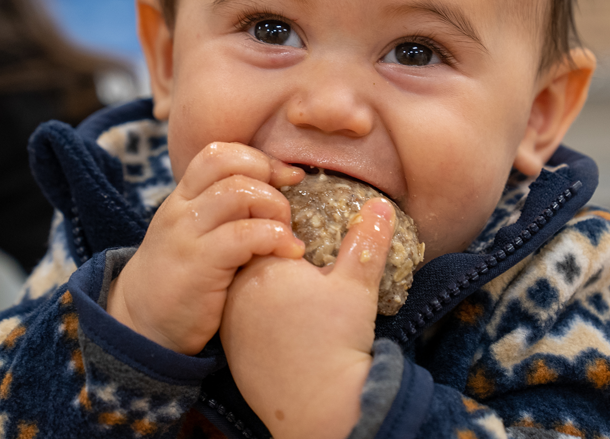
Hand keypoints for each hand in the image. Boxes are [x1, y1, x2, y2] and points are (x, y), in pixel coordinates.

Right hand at [106, 142, 304, 354]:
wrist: (141, 324)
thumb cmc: (183, 279)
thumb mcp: (197, 235)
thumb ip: (226, 212)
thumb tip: (279, 192)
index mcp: (183, 198)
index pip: (219, 153)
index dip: (260, 159)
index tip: (287, 178)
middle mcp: (181, 209)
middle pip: (232, 166)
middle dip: (271, 179)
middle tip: (287, 210)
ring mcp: (187, 235)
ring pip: (240, 194)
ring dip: (275, 208)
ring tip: (287, 234)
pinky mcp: (199, 265)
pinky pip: (245, 235)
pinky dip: (276, 238)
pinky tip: (290, 251)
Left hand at [221, 198, 394, 438]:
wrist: (319, 405)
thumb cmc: (337, 340)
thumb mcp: (357, 283)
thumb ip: (366, 239)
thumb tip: (380, 204)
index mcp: (263, 263)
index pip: (268, 226)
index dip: (290, 227)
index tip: (312, 239)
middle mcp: (236, 288)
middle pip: (253, 255)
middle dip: (276, 254)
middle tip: (308, 266)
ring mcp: (229, 320)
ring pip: (245, 286)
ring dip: (265, 284)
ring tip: (296, 294)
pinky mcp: (230, 348)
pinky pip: (241, 316)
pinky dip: (259, 313)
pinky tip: (283, 321)